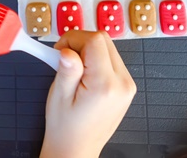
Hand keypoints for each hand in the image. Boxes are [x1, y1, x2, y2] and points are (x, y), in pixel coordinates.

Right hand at [40, 31, 135, 157]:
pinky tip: (85, 75)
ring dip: (88, 51)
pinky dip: (96, 59)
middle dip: (80, 43)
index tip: (60, 51)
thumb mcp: (59, 96)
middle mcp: (122, 84)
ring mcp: (127, 85)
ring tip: (74, 70)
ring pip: (108, 47)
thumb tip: (67, 49)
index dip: (73, 39)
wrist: (77, 148)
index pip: (95, 40)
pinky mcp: (126, 86)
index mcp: (104, 85)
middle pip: (103, 40)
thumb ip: (66, 70)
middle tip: (65, 59)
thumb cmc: (66, 127)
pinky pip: (112, 59)